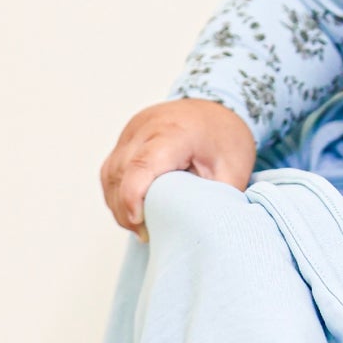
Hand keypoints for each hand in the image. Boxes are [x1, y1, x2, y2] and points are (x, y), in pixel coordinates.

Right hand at [100, 99, 256, 238]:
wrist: (218, 108)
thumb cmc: (226, 139)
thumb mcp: (232, 171)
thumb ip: (214, 199)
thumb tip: (199, 229)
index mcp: (175, 132)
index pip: (142, 164)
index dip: (133, 196)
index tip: (139, 223)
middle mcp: (146, 127)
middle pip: (121, 173)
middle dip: (127, 209)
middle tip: (146, 234)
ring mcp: (131, 132)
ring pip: (111, 174)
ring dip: (119, 204)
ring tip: (140, 227)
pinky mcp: (126, 140)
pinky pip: (111, 170)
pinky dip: (117, 193)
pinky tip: (133, 211)